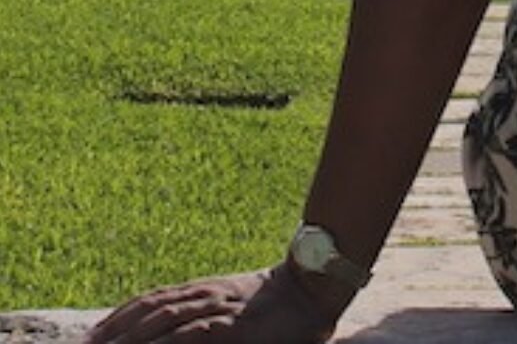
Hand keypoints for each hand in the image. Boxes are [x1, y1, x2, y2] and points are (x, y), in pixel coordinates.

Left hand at [84, 265, 341, 343]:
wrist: (310, 288)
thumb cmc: (275, 302)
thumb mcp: (234, 304)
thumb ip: (205, 314)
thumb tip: (175, 327)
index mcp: (204, 289)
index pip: (151, 299)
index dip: (121, 315)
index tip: (95, 333)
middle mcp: (205, 294)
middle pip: (150, 310)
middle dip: (116, 330)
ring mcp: (217, 308)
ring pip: (163, 321)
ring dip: (130, 336)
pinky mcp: (230, 326)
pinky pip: (191, 334)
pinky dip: (166, 342)